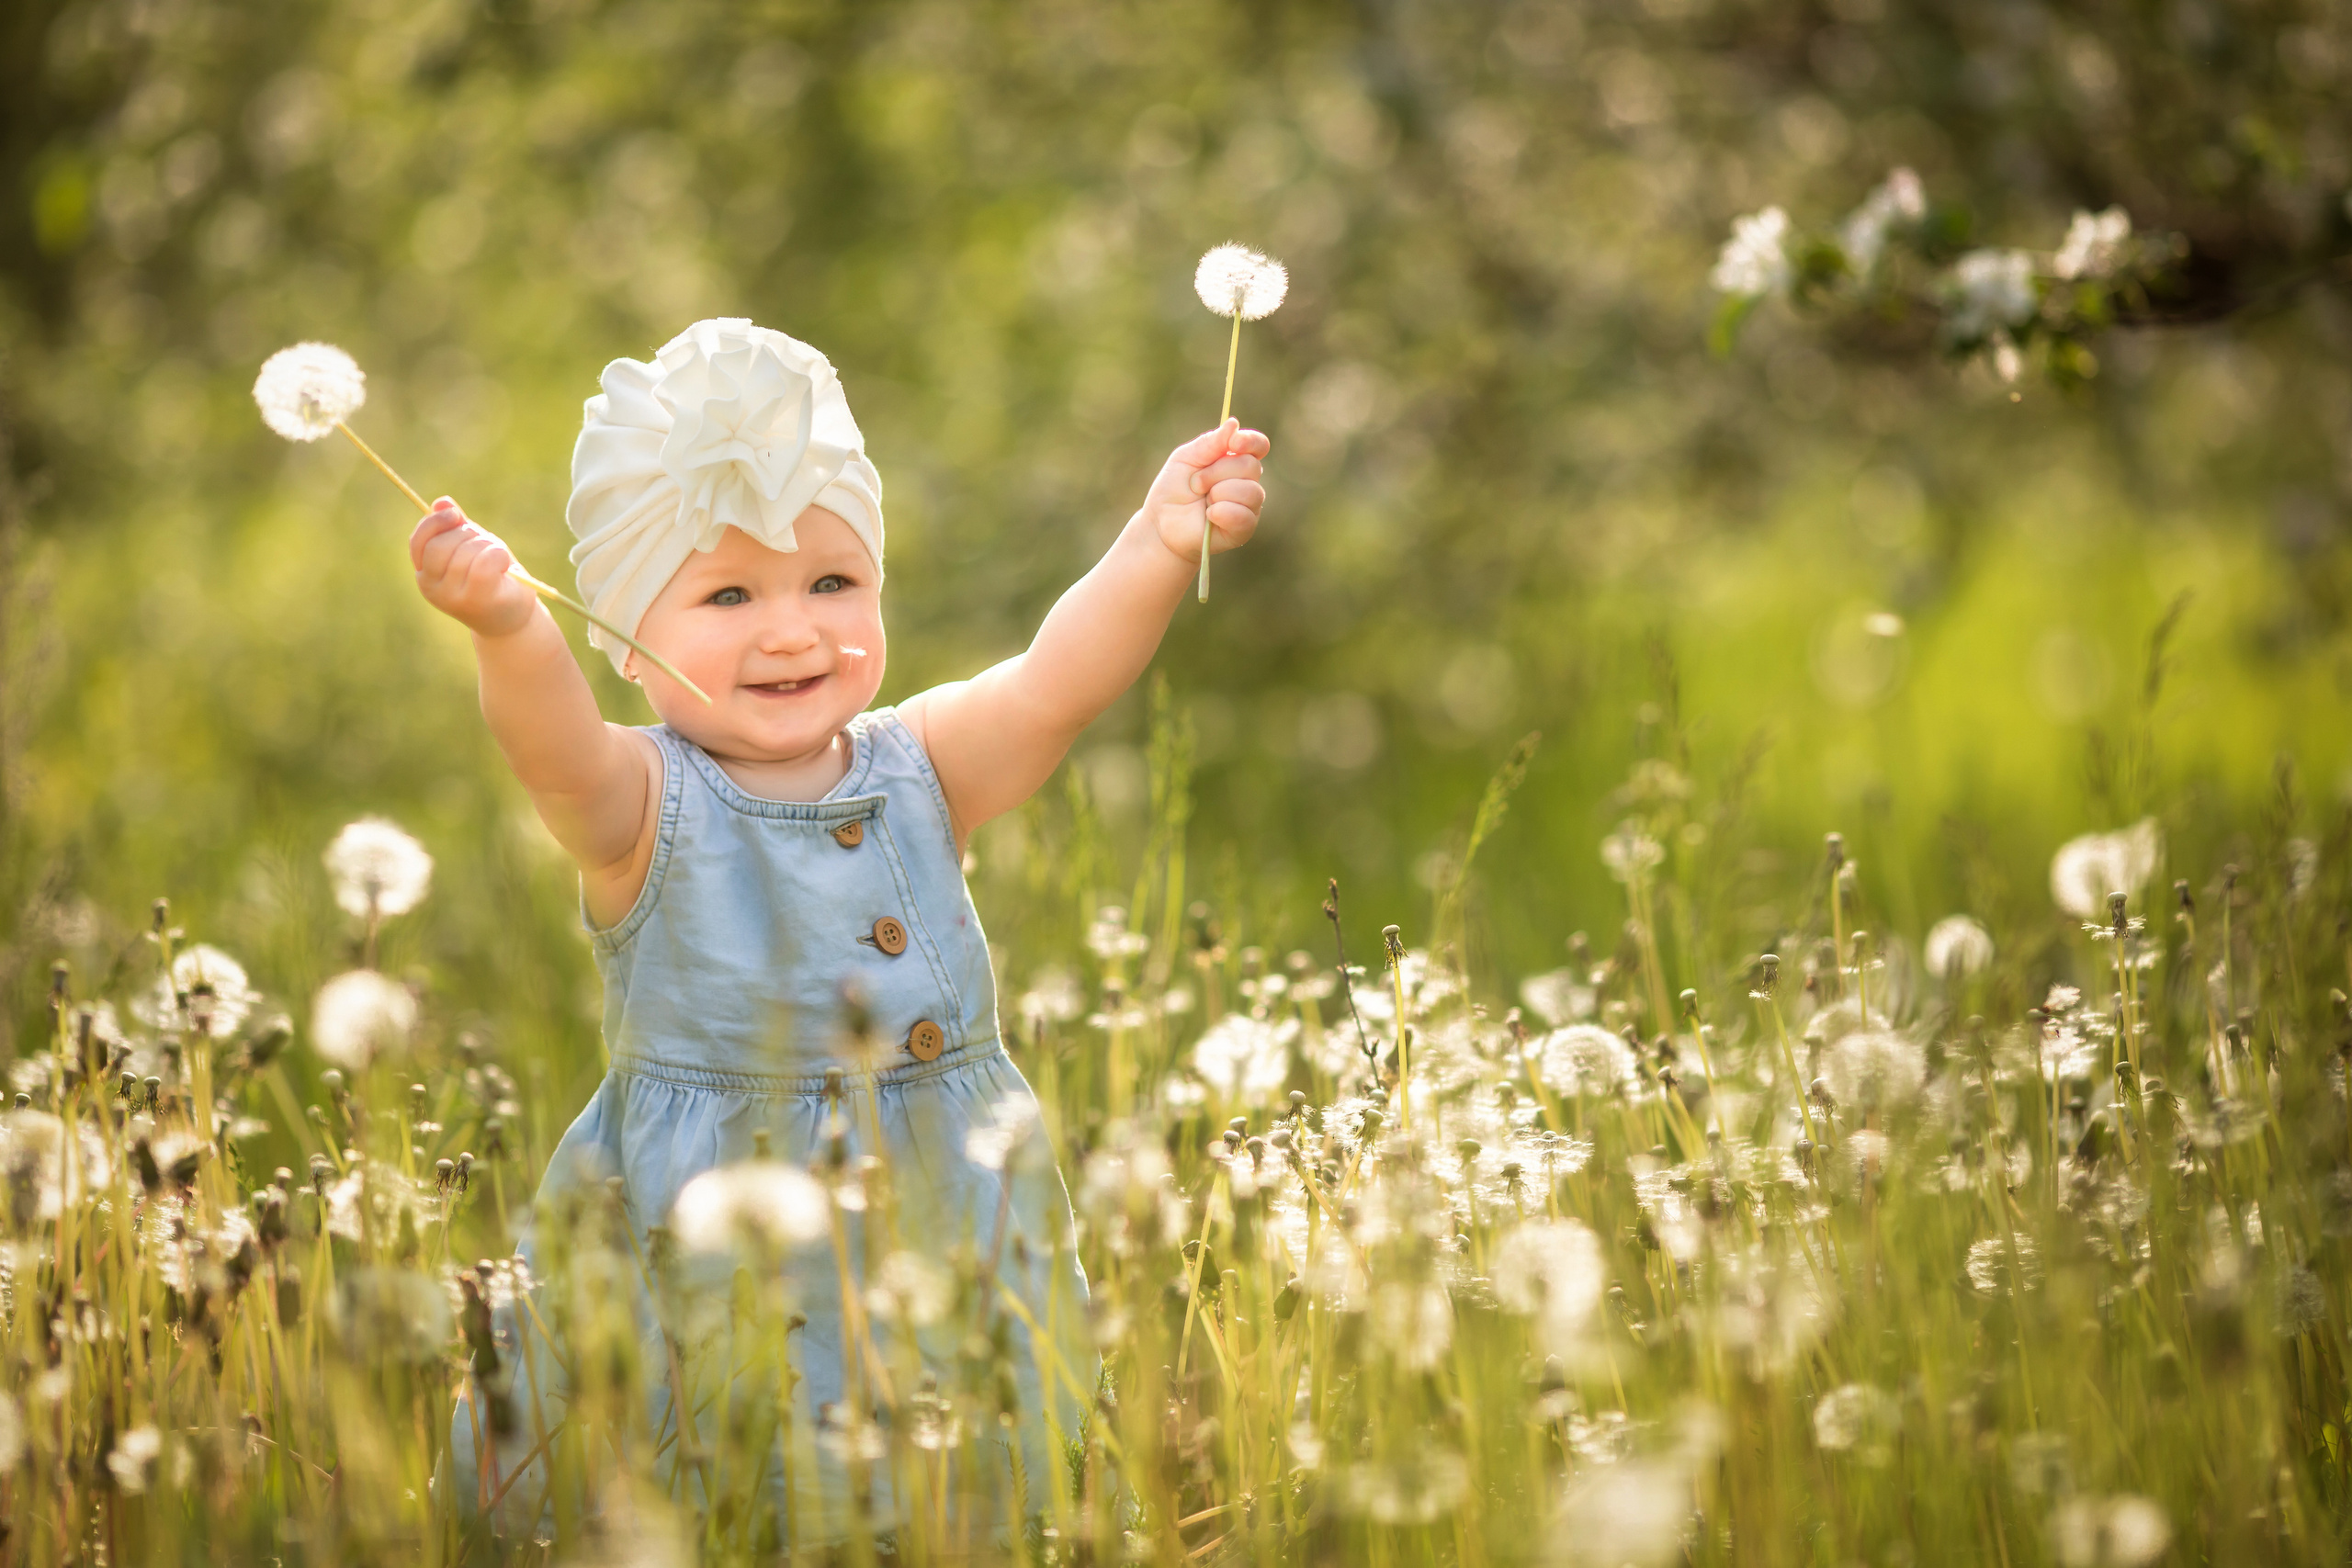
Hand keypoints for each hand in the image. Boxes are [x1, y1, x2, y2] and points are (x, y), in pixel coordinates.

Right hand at [410, 498, 537, 638]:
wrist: (511, 619)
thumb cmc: (492, 579)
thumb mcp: (472, 549)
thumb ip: (456, 528)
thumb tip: (442, 502)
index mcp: (425, 574)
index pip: (419, 542)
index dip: (434, 522)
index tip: (455, 513)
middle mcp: (432, 589)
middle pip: (441, 545)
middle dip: (468, 534)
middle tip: (486, 543)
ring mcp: (451, 598)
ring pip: (466, 552)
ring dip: (488, 545)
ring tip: (499, 559)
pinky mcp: (475, 601)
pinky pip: (484, 563)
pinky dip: (498, 555)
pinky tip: (505, 564)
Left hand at [1140, 419, 1269, 564]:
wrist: (1161, 522)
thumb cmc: (1174, 488)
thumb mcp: (1186, 457)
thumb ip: (1210, 442)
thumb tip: (1234, 424)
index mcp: (1235, 460)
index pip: (1259, 445)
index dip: (1250, 441)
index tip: (1234, 443)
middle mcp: (1247, 481)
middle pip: (1250, 466)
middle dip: (1216, 473)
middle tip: (1195, 484)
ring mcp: (1248, 506)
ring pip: (1250, 491)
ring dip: (1218, 493)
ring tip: (1202, 501)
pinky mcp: (1244, 529)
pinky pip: (1244, 515)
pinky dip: (1221, 512)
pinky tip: (1209, 515)